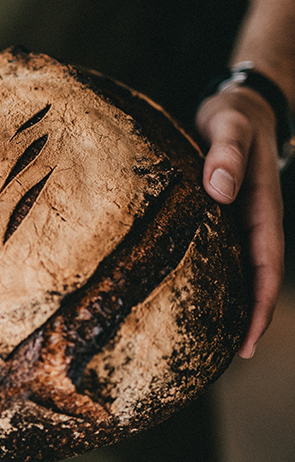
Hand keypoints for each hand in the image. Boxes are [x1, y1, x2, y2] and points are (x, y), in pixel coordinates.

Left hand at [196, 87, 283, 358]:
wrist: (237, 105)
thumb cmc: (234, 116)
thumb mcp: (230, 127)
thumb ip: (227, 153)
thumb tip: (220, 190)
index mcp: (260, 206)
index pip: (265, 264)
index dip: (260, 305)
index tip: (247, 341)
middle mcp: (250, 217)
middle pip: (253, 275)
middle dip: (246, 316)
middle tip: (227, 356)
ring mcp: (236, 216)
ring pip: (238, 266)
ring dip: (231, 299)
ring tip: (209, 336)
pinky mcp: (219, 210)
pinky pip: (221, 247)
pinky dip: (215, 271)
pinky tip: (195, 287)